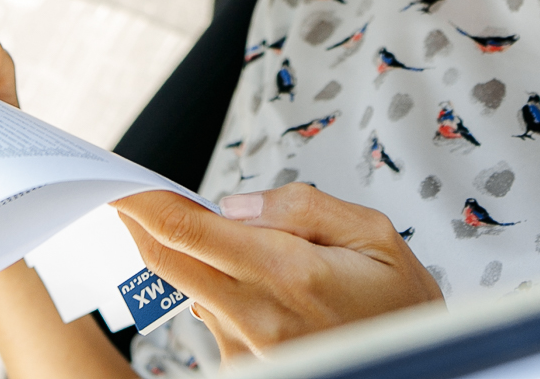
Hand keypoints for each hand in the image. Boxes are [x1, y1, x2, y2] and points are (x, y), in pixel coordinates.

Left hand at [113, 184, 442, 359]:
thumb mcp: (374, 234)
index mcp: (289, 275)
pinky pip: (213, 319)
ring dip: (195, 258)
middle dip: (146, 222)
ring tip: (249, 247)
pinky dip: (221, 292)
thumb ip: (301, 207)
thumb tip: (234, 203)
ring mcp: (248, 351)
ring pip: (190, 289)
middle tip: (139, 194)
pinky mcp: (246, 369)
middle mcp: (258, 319)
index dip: (144, 201)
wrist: (421, 368)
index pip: (188, 231)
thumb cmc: (403, 307)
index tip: (118, 180)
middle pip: (169, 261)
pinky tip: (266, 290)